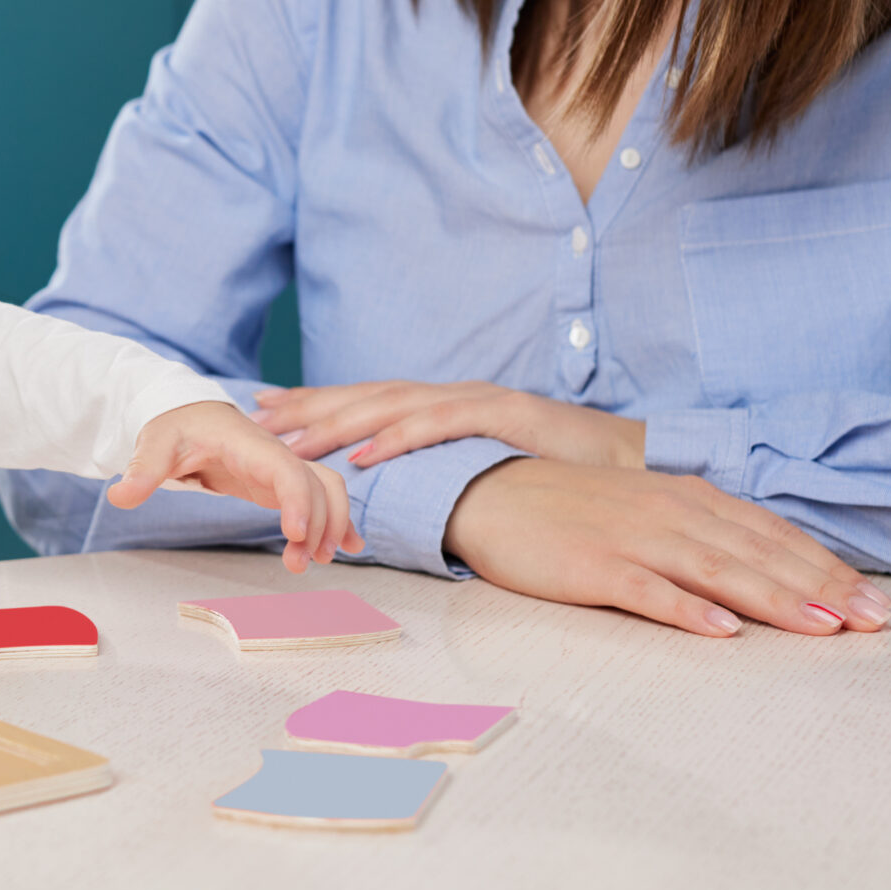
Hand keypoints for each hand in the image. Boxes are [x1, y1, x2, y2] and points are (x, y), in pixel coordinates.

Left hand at [108, 400, 363, 572]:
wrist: (189, 414)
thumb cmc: (175, 427)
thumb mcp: (155, 444)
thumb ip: (143, 469)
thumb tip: (120, 494)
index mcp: (249, 444)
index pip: (287, 470)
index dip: (298, 501)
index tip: (298, 536)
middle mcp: (275, 455)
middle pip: (319, 484)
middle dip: (321, 523)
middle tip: (301, 561)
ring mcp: (281, 469)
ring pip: (327, 491)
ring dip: (332, 525)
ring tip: (318, 562)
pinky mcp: (279, 484)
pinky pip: (319, 498)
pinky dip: (338, 521)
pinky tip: (349, 548)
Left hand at [253, 380, 645, 470]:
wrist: (628, 460)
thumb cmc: (556, 470)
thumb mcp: (486, 469)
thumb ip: (445, 472)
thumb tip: (399, 495)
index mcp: (446, 406)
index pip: (371, 399)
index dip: (320, 401)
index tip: (271, 408)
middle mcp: (454, 395)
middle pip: (370, 395)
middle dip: (314, 404)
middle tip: (263, 415)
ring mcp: (478, 400)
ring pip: (395, 406)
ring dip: (341, 420)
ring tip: (296, 438)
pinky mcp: (504, 415)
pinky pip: (441, 425)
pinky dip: (399, 436)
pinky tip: (364, 452)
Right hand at [444, 459, 890, 636]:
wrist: (489, 492)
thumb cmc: (573, 508)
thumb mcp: (649, 508)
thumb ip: (703, 532)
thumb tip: (765, 566)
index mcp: (689, 499)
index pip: (773, 535)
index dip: (827, 568)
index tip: (875, 603)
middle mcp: (671, 514)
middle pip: (759, 555)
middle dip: (823, 588)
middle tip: (876, 622)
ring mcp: (633, 539)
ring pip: (718, 571)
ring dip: (774, 599)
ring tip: (822, 627)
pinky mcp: (593, 567)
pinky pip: (648, 591)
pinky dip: (687, 610)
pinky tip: (723, 631)